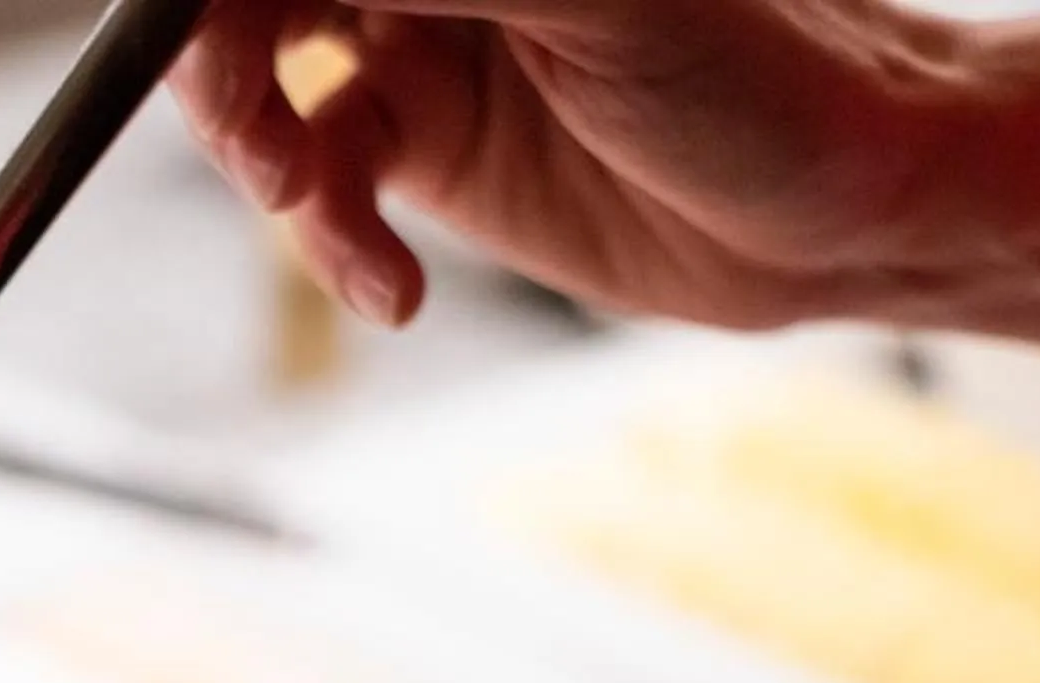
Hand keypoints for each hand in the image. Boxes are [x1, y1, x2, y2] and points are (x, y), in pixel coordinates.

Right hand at [168, 0, 972, 330]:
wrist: (852, 208)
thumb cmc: (769, 67)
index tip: (186, 34)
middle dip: (227, 70)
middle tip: (256, 142)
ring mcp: (423, 40)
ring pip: (269, 86)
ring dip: (270, 162)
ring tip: (315, 212)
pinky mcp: (425, 147)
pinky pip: (322, 187)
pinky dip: (332, 242)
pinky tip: (389, 290)